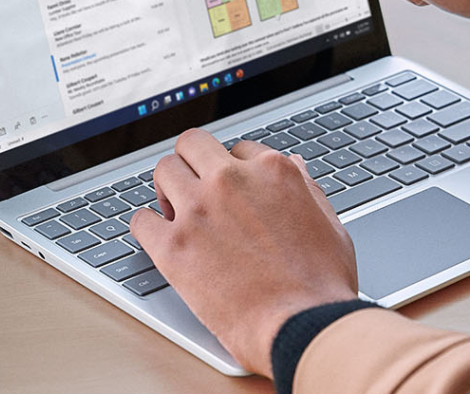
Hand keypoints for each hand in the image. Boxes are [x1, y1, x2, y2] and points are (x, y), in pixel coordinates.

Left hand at [129, 130, 358, 376]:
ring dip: (168, 188)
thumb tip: (293, 167)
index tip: (231, 187)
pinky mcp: (173, 247)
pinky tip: (157, 236)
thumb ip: (306, 188)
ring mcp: (199, 211)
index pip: (239, 149)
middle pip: (192, 144)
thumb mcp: (328, 222)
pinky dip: (147, 226)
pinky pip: (140, 220)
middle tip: (193, 184)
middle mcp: (232, 181)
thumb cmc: (321, 283)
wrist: (302, 324)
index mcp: (273, 171)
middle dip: (192, 161)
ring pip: (163, 171)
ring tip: (174, 209)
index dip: (235, 169)